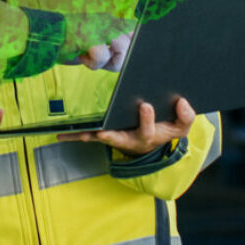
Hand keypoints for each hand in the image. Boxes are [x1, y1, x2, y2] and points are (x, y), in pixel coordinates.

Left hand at [58, 97, 194, 156]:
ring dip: (84, 136)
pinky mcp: (104, 135)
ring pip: (99, 138)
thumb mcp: (181, 126)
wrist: (152, 141)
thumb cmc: (165, 130)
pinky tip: (58, 133)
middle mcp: (129, 139)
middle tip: (103, 132)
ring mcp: (115, 138)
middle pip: (119, 138)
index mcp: (148, 136)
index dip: (147, 119)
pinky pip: (88, 136)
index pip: (148, 129)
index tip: (145, 105)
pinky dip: (74, 135)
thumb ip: (186, 116)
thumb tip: (182, 102)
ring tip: (70, 134)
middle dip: (111, 135)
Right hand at [61, 13, 133, 66]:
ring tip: (90, 56)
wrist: (42, 37)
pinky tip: (81, 55)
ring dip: (106, 61)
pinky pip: (102, 56)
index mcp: (109, 20)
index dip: (135, 42)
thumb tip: (129, 54)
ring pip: (122, 48)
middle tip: (100, 58)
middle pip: (133, 43)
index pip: (136, 28)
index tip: (126, 52)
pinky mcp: (90, 35)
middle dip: (119, 59)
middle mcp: (107, 20)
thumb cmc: (67, 44)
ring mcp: (100, 26)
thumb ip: (112, 46)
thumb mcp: (94, 42)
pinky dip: (92, 63)